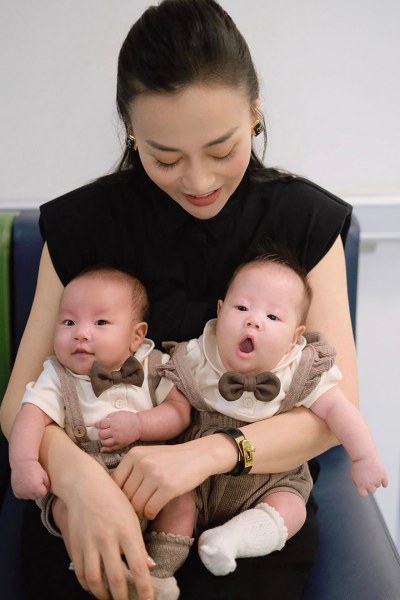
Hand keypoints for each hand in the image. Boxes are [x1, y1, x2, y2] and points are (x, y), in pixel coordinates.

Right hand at [11, 459, 49, 499]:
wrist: (23, 463)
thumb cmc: (35, 468)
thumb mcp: (45, 475)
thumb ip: (47, 485)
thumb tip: (46, 491)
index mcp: (36, 488)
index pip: (43, 494)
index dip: (44, 488)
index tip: (42, 482)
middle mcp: (28, 492)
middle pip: (36, 497)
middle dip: (37, 491)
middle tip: (36, 482)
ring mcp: (21, 492)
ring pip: (28, 497)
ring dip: (30, 493)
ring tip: (30, 483)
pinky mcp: (15, 492)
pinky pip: (21, 496)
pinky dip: (23, 492)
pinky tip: (25, 485)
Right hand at [59, 465, 153, 599]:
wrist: (85, 485)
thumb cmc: (114, 499)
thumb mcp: (132, 516)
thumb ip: (139, 544)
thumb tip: (149, 567)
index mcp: (127, 531)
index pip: (138, 568)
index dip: (144, 589)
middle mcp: (108, 539)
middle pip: (116, 580)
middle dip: (124, 598)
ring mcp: (89, 543)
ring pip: (95, 581)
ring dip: (104, 596)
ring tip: (111, 598)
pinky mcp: (75, 545)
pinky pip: (81, 573)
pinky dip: (88, 585)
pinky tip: (95, 587)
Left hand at [96, 411, 140, 451]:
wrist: (139, 425)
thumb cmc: (129, 418)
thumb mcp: (118, 413)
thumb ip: (109, 417)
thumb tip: (102, 422)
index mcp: (112, 422)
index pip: (100, 425)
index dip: (98, 425)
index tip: (98, 425)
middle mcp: (114, 431)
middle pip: (101, 434)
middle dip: (101, 432)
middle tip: (104, 431)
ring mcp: (117, 439)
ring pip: (104, 442)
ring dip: (103, 440)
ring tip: (106, 437)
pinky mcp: (120, 444)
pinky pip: (110, 449)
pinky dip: (105, 449)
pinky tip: (102, 448)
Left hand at [113, 437, 222, 519]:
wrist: (198, 455)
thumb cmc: (171, 459)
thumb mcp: (147, 456)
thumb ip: (131, 470)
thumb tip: (112, 495)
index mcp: (134, 455)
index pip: (115, 483)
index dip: (118, 496)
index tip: (125, 502)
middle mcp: (142, 463)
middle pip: (125, 496)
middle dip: (130, 506)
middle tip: (137, 509)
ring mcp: (155, 475)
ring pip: (136, 505)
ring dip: (140, 512)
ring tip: (146, 510)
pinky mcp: (168, 487)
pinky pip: (150, 509)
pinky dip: (151, 514)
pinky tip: (155, 511)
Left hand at [351, 455, 388, 495]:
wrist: (363, 455)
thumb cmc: (358, 465)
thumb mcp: (353, 475)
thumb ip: (358, 484)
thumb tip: (363, 489)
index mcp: (361, 485)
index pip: (363, 494)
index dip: (363, 490)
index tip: (362, 486)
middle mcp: (369, 484)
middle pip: (372, 491)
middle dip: (370, 486)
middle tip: (368, 480)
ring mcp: (377, 480)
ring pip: (378, 485)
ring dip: (375, 481)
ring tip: (372, 473)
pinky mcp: (383, 475)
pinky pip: (385, 483)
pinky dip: (384, 483)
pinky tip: (382, 481)